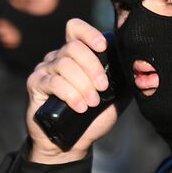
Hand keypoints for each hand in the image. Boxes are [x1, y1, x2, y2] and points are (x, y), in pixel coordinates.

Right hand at [25, 18, 119, 163]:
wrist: (73, 143)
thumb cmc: (93, 118)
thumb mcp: (115, 98)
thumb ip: (122, 80)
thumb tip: (136, 67)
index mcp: (75, 56)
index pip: (75, 29)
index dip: (89, 33)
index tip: (103, 46)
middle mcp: (57, 58)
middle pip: (73, 47)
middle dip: (92, 67)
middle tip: (102, 88)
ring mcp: (44, 70)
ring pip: (64, 64)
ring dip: (82, 84)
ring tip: (92, 103)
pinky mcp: (35, 85)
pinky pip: (52, 81)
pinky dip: (70, 94)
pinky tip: (80, 107)